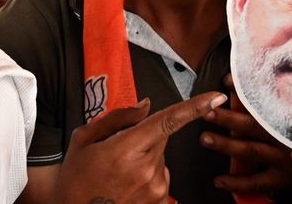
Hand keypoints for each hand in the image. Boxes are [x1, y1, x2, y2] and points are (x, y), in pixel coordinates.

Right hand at [56, 93, 228, 203]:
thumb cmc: (75, 178)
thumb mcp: (84, 139)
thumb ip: (117, 118)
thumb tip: (145, 106)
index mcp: (126, 149)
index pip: (168, 121)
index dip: (195, 107)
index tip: (217, 97)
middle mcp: (146, 170)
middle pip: (160, 137)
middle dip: (144, 137)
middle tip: (116, 152)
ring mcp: (155, 190)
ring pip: (160, 159)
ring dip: (145, 159)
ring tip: (117, 174)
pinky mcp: (159, 203)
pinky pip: (160, 178)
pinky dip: (146, 177)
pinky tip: (125, 187)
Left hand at [200, 76, 291, 193]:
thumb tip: (273, 75)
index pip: (265, 99)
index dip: (243, 89)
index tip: (225, 81)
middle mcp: (287, 136)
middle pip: (253, 124)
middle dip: (228, 117)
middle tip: (208, 111)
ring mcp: (285, 158)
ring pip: (252, 150)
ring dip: (227, 145)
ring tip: (206, 138)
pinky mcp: (285, 179)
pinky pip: (257, 182)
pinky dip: (237, 182)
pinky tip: (219, 180)